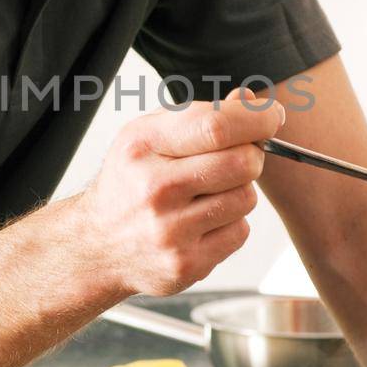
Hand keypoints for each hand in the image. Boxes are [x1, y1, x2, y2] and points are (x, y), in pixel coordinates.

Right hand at [73, 87, 284, 295]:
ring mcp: (170, 231)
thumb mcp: (148, 136)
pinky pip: (240, 232)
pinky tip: (202, 222)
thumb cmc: (129, 183)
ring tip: (207, 194)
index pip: (217, 126)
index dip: (257, 118)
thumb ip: (199, 116)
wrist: (96, 245)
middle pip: (242, 163)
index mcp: (143, 147)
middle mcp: (154, 189)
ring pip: (246, 198)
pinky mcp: (185, 264)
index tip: (271, 117)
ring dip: (238, 191)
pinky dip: (230, 224)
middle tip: (237, 157)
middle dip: (251, 155)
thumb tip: (249, 102)